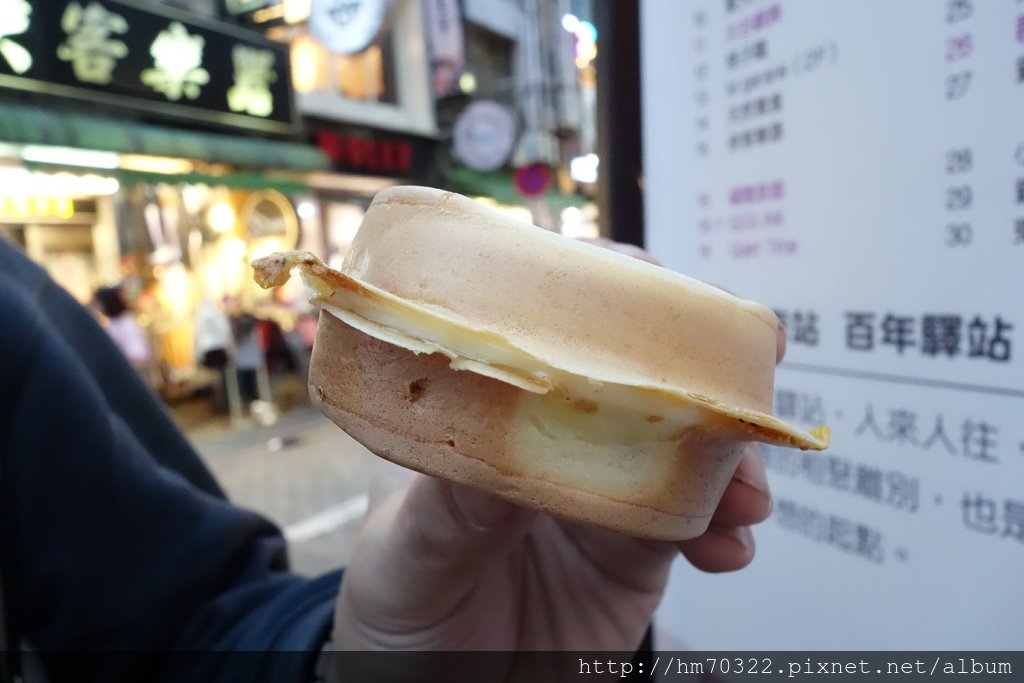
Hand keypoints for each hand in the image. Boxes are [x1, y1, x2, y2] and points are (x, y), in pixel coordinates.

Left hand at [327, 243, 781, 674]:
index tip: (647, 281)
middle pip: (632, 365)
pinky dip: (728, 524)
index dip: (597, 285)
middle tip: (741, 380)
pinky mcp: (637, 547)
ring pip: (683, 438)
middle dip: (697, 365)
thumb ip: (449, 508)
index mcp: (481, 405)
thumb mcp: (400, 557)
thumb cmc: (394, 611)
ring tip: (745, 495)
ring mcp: (600, 485)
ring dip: (729, 451)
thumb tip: (512, 430)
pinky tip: (731, 547)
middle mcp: (548, 431)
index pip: (537, 317)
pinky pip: (699, 519)